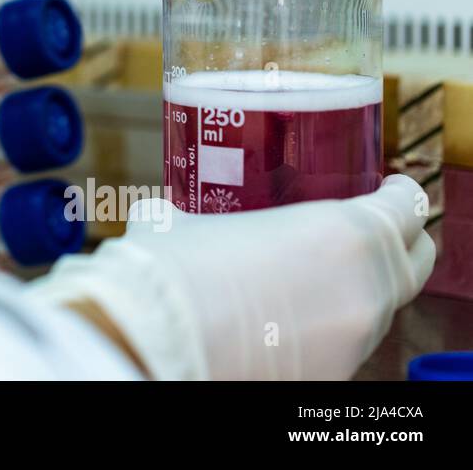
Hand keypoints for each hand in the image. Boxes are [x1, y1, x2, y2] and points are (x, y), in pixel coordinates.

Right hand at [34, 175, 435, 379]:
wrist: (151, 337)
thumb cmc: (173, 269)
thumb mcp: (190, 220)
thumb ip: (203, 213)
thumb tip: (168, 212)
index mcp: (345, 233)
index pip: (406, 207)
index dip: (396, 193)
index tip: (383, 186)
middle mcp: (365, 290)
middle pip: (413, 262)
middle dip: (396, 243)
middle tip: (363, 231)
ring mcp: (352, 343)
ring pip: (375, 308)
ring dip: (352, 290)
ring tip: (307, 278)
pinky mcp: (327, 378)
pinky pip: (341, 345)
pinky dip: (323, 329)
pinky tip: (283, 319)